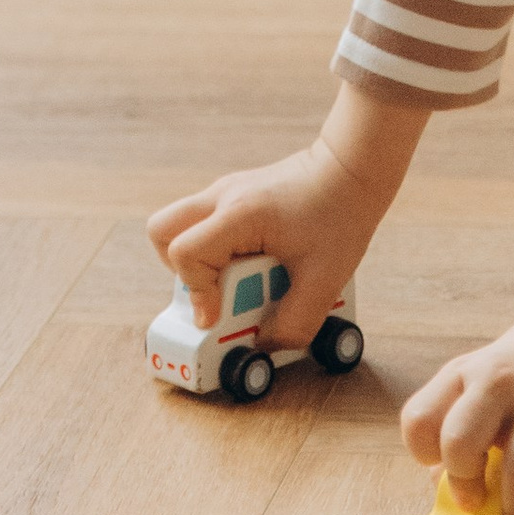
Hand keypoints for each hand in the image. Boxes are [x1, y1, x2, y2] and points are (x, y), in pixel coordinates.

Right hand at [147, 87, 422, 333]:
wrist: (350, 169)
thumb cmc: (339, 215)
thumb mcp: (324, 281)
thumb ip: (294, 322)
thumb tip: (264, 346)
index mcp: (239, 214)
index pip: (185, 252)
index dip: (196, 293)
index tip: (219, 315)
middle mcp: (222, 198)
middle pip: (162, 232)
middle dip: (182, 275)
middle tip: (219, 295)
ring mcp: (225, 194)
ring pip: (180, 229)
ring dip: (202, 265)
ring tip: (243, 281)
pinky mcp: (234, 200)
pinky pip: (206, 229)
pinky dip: (219, 255)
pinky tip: (258, 265)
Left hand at [400, 304, 513, 514]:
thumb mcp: (476, 388)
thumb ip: (455, 430)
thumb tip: (442, 490)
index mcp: (461, 377)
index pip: (419, 420)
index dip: (423, 454)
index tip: (441, 472)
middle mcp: (496, 387)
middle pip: (460, 441)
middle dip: (464, 485)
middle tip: (476, 507)